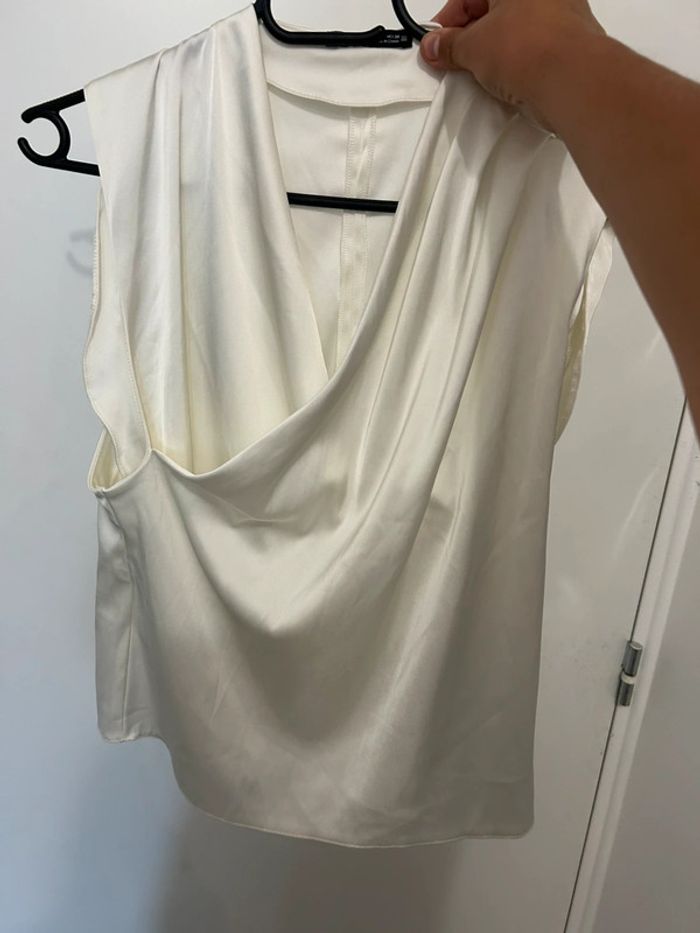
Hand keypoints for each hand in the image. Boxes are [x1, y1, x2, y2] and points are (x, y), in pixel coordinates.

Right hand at [419, 0, 607, 132]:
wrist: (572, 79)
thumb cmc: (530, 48)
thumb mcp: (473, 47)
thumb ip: (450, 46)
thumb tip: (436, 46)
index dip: (448, 23)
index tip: (436, 47)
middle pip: (494, 12)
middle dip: (471, 38)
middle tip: (456, 62)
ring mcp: (562, 14)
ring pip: (516, 31)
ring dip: (495, 52)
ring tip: (482, 75)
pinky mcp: (571, 42)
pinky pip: (536, 49)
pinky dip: (519, 63)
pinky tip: (509, 82)